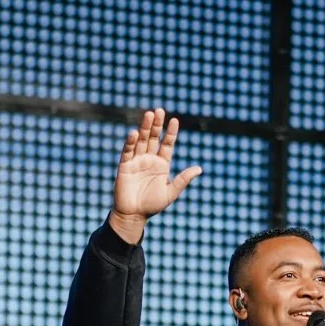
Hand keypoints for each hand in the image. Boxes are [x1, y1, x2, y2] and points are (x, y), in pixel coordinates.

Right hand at [108, 108, 201, 242]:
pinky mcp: (125, 166)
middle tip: (160, 110)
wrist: (134, 216)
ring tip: (149, 114)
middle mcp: (149, 159)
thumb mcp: (171, 193)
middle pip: (154, 138)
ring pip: (142, 141)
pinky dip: (131, 142)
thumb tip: (199, 169)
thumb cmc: (152, 206)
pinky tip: (135, 133)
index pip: (167, 144)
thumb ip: (183, 180)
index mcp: (162, 164)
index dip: (171, 133)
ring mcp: (137, 161)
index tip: (175, 121)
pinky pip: (128, 152)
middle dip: (157, 125)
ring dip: (145, 128)